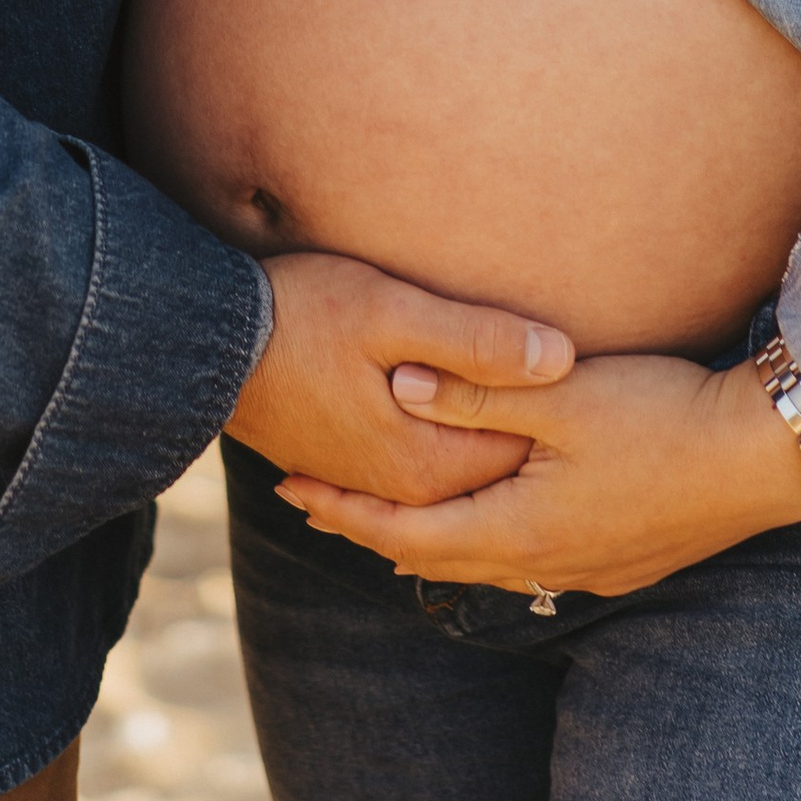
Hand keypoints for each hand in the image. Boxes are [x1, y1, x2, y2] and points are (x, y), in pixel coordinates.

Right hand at [229, 252, 572, 510]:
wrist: (207, 342)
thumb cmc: (300, 314)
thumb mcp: (391, 311)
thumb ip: (475, 339)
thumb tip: (562, 358)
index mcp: (425, 465)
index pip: (527, 451)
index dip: (562, 411)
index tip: (593, 368)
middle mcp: (405, 489)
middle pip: (498, 466)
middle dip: (540, 430)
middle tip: (585, 378)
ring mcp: (377, 481)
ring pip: (463, 467)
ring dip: (495, 434)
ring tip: (544, 399)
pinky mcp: (355, 464)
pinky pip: (427, 464)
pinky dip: (457, 443)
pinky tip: (479, 417)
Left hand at [277, 345, 800, 595]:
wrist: (762, 459)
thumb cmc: (662, 416)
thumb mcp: (559, 396)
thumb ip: (475, 392)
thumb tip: (393, 387)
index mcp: (518, 529)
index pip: (405, 530)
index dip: (344, 509)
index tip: (291, 487)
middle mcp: (544, 564)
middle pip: (434, 554)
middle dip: (372, 527)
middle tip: (315, 504)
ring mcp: (585, 569)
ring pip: (480, 562)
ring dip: (427, 536)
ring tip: (384, 515)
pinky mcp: (619, 560)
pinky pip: (524, 560)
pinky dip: (480, 538)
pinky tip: (483, 520)